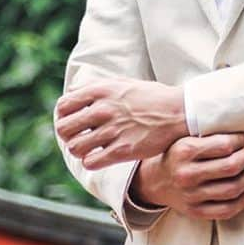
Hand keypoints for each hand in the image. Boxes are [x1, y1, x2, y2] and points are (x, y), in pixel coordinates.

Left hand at [55, 77, 188, 169]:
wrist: (180, 112)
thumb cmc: (152, 97)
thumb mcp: (123, 83)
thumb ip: (96, 86)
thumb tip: (72, 90)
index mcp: (101, 91)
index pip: (63, 106)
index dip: (63, 116)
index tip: (73, 123)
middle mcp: (104, 109)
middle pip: (64, 129)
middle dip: (68, 135)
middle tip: (79, 138)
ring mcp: (113, 130)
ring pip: (75, 148)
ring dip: (80, 151)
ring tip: (90, 149)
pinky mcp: (123, 150)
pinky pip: (91, 162)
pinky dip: (92, 162)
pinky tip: (101, 158)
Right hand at [133, 133, 243, 220]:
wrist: (154, 182)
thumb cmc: (176, 155)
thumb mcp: (185, 138)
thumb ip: (211, 135)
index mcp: (184, 151)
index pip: (224, 145)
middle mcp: (187, 175)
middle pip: (231, 167)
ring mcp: (192, 196)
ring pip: (233, 189)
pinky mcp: (196, 212)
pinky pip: (228, 210)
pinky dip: (243, 199)